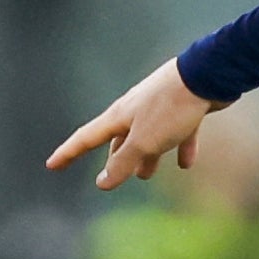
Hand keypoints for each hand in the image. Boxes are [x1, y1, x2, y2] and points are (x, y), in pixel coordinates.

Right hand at [48, 59, 218, 189]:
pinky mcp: (183, 108)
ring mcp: (159, 108)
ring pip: (148, 137)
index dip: (68, 153)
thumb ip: (122, 163)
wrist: (207, 76)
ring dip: (145, 156)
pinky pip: (178, 133)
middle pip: (118, 139)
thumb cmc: (170, 109)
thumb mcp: (143, 142)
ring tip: (146, 174)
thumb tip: (101, 182)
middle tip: (110, 177)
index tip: (51, 165)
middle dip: (114, 159)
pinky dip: (179, 148)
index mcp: (119, 116)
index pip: (85, 138)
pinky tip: (186, 163)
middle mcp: (135, 110)